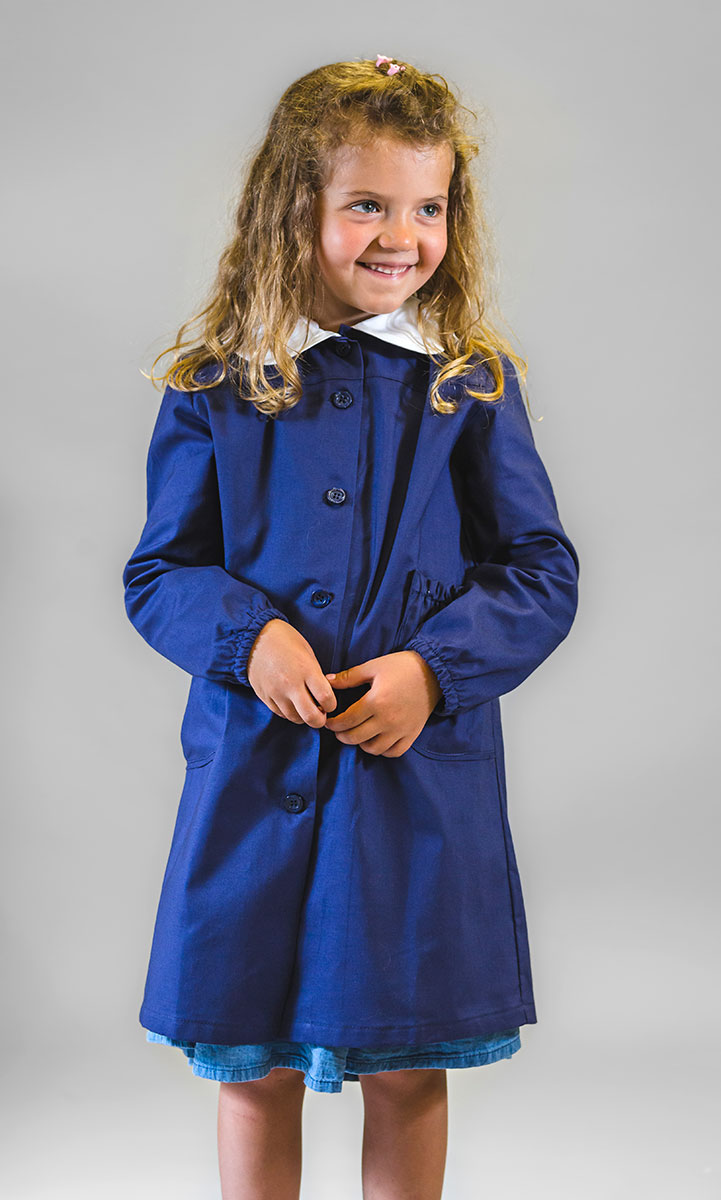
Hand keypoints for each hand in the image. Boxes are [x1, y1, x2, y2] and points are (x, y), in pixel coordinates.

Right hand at [246, 619, 336, 727]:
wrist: (254, 638)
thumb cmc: (284, 640)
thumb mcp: (307, 652)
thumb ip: (316, 675)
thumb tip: (323, 695)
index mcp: (305, 669)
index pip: (326, 698)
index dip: (332, 705)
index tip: (330, 702)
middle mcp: (290, 684)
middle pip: (311, 717)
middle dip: (320, 720)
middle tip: (321, 713)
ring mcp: (275, 692)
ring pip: (295, 718)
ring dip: (303, 716)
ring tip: (305, 707)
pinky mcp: (264, 697)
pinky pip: (280, 714)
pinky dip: (289, 712)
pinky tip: (292, 704)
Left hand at [323, 651, 442, 756]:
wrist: (434, 671)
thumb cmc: (402, 666)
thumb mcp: (373, 666)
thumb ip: (349, 677)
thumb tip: (327, 681)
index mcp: (376, 701)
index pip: (347, 720)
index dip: (333, 723)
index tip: (328, 721)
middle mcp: (388, 719)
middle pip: (356, 737)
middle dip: (342, 735)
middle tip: (338, 730)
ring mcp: (401, 729)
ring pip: (374, 749)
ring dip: (361, 744)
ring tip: (357, 734)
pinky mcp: (412, 734)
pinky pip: (394, 752)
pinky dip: (383, 750)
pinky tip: (377, 740)